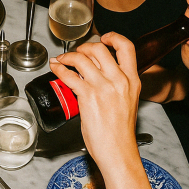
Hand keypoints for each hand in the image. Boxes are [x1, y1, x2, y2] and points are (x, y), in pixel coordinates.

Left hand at [49, 33, 140, 175]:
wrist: (118, 151)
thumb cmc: (120, 133)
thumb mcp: (127, 103)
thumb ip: (117, 87)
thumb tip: (97, 79)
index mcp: (132, 80)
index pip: (126, 47)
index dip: (113, 37)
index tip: (104, 37)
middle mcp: (120, 80)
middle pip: (99, 49)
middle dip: (84, 47)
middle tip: (76, 53)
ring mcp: (104, 87)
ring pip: (82, 58)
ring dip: (68, 56)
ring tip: (62, 60)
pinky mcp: (88, 96)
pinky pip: (69, 75)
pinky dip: (59, 68)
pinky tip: (56, 68)